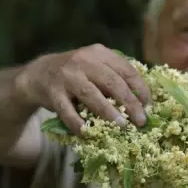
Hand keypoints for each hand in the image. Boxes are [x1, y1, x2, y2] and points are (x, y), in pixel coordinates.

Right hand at [14, 44, 150, 133]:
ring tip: (122, 126)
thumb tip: (143, 104)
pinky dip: (79, 124)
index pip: (126, 70)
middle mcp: (83, 61)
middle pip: (112, 82)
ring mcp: (67, 76)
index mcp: (99, 53)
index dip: (140, 89)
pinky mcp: (53, 93)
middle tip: (141, 121)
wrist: (38, 74)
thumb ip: (116, 78)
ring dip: (108, 112)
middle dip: (129, 103)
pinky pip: (68, 111)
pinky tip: (89, 133)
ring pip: (91, 95)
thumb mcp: (96, 67)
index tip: (149, 106)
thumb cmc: (77, 75)